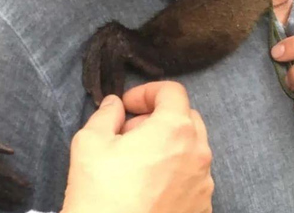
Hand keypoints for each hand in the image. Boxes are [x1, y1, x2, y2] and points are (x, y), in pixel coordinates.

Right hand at [62, 81, 213, 212]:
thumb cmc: (101, 195)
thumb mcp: (89, 143)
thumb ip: (106, 115)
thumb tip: (115, 105)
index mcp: (175, 129)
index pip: (172, 91)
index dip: (147, 92)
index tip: (127, 107)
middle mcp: (198, 153)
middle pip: (186, 118)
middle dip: (158, 118)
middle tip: (130, 133)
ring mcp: (203, 184)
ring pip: (191, 150)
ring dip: (168, 146)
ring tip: (137, 163)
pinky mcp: (202, 208)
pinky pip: (192, 179)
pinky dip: (175, 173)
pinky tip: (148, 187)